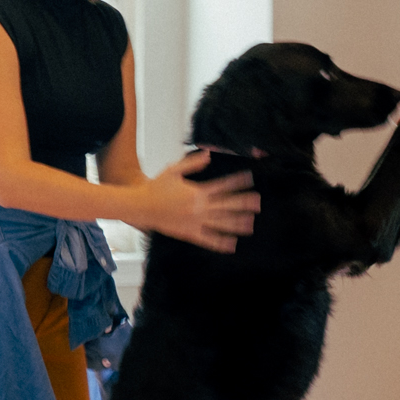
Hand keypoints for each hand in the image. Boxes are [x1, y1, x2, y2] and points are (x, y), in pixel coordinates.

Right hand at [133, 150, 258, 253]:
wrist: (141, 206)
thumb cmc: (156, 187)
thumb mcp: (174, 170)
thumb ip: (193, 163)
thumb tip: (209, 155)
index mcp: (197, 191)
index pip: (222, 186)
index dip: (237, 182)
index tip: (249, 179)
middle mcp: (199, 207)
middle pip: (227, 206)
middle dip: (244, 204)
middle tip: (258, 202)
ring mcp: (195, 222)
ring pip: (221, 223)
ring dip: (237, 224)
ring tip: (251, 223)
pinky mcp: (189, 233)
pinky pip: (208, 240)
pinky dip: (221, 243)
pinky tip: (232, 245)